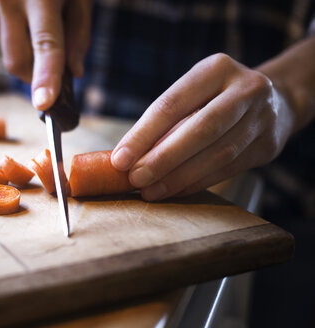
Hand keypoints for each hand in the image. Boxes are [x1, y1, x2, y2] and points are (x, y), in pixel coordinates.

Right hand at [0, 0, 91, 109]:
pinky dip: (19, 38)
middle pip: (18, 62)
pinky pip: (3, 40)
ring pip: (11, 54)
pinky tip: (24, 14)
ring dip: (30, 54)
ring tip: (41, 21)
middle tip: (55, 78)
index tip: (45, 104)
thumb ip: (79, 34)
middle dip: (36, 78)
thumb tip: (75, 73)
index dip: (47, 76)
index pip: (46, 44)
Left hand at [111, 53, 295, 200]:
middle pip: (201, 129)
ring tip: (150, 191)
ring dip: (179, 177)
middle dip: (163, 158)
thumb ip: (165, 121)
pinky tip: (173, 191)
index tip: (119, 159)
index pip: (173, 104)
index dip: (143, 134)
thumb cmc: (216, 98)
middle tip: (135, 178)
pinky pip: (227, 170)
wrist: (276, 100)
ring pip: (217, 154)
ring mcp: (262, 118)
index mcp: (217, 69)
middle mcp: (246, 89)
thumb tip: (126, 157)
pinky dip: (196, 183)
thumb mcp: (194, 93)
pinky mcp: (268, 146)